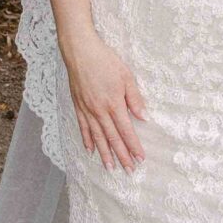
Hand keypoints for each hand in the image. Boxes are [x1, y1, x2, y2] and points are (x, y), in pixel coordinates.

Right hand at [62, 30, 147, 172]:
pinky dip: (87, 140)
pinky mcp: (78, 106)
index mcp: (114, 104)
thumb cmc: (105, 60)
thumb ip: (135, 98)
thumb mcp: (126, 76)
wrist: (80, 51)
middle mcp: (99, 111)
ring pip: (97, 137)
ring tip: (110, 167)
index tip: (140, 159)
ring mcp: (87, 110)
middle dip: (121, 156)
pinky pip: (83, 127)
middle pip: (112, 138)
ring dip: (104, 154)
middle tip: (128, 171)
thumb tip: (143, 117)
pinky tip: (90, 150)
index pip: (126, 131)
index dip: (133, 146)